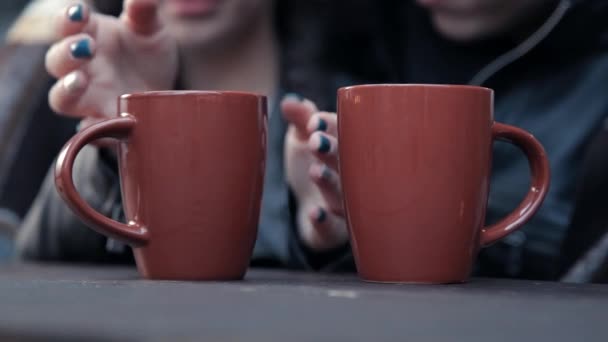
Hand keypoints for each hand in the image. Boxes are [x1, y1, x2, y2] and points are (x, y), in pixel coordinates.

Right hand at [45, 0, 177, 125]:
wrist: (168, 94)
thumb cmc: (149, 56)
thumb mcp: (152, 30)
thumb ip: (144, 11)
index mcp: (89, 36)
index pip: (65, 25)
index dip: (67, 18)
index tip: (81, 12)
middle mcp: (82, 68)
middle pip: (56, 61)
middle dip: (66, 52)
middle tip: (87, 46)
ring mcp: (91, 98)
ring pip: (61, 98)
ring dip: (67, 89)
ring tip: (82, 80)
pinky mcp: (105, 123)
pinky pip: (89, 131)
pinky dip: (93, 128)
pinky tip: (106, 121)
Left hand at [282, 95, 347, 251]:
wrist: (310, 209)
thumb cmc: (310, 164)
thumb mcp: (302, 139)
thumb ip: (299, 119)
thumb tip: (288, 101)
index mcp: (344, 148)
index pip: (344, 133)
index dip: (330, 127)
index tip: (314, 123)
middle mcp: (350, 176)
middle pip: (347, 163)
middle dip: (332, 152)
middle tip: (316, 142)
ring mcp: (345, 204)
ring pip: (342, 194)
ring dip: (330, 183)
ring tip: (315, 171)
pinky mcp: (336, 230)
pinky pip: (334, 228)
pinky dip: (325, 222)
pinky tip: (317, 213)